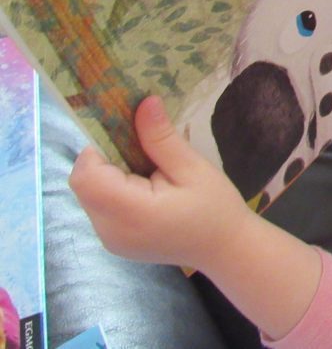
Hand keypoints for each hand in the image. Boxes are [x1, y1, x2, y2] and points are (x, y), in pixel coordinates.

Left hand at [70, 95, 253, 270]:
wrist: (226, 249)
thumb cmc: (215, 208)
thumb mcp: (193, 168)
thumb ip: (161, 138)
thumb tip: (144, 102)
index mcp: (130, 213)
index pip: (86, 176)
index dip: (98, 149)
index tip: (129, 136)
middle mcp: (110, 231)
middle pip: (84, 184)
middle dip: (106, 160)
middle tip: (145, 151)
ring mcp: (109, 240)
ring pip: (90, 194)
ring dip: (110, 175)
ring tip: (149, 171)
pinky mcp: (114, 242)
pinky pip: (100, 207)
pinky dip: (115, 191)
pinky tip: (146, 188)